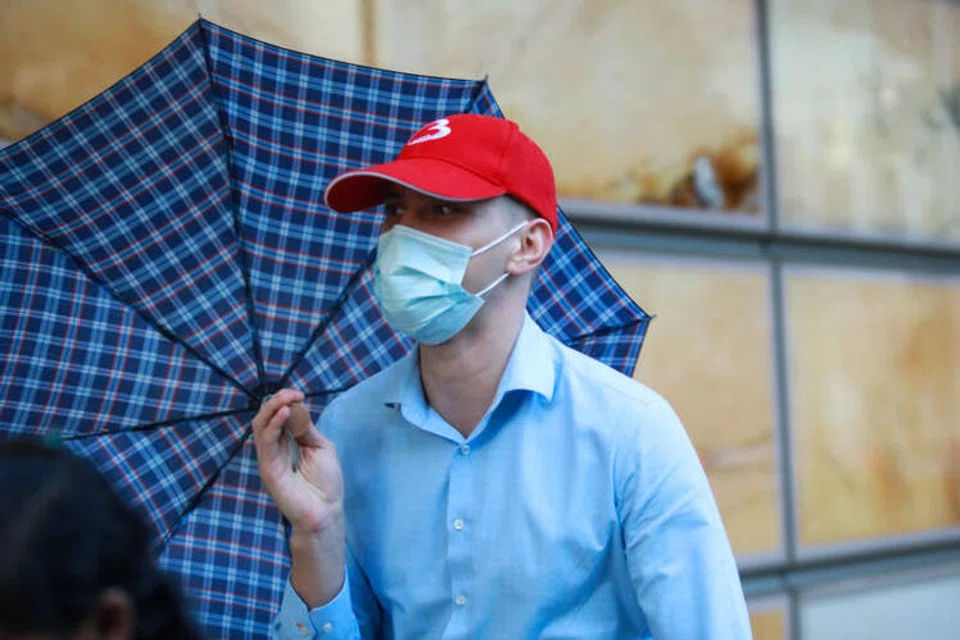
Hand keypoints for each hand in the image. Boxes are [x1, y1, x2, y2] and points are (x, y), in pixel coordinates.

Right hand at [252, 389, 343, 532]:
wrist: (326, 511)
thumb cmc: (326, 483)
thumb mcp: (321, 447)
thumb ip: (306, 429)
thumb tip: (297, 408)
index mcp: (288, 442)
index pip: (278, 415)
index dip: (286, 401)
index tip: (299, 394)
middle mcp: (276, 448)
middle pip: (266, 418)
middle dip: (277, 401)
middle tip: (292, 394)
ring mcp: (270, 458)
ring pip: (260, 427)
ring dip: (272, 409)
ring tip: (287, 400)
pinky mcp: (268, 469)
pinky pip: (265, 443)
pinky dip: (273, 426)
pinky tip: (284, 414)